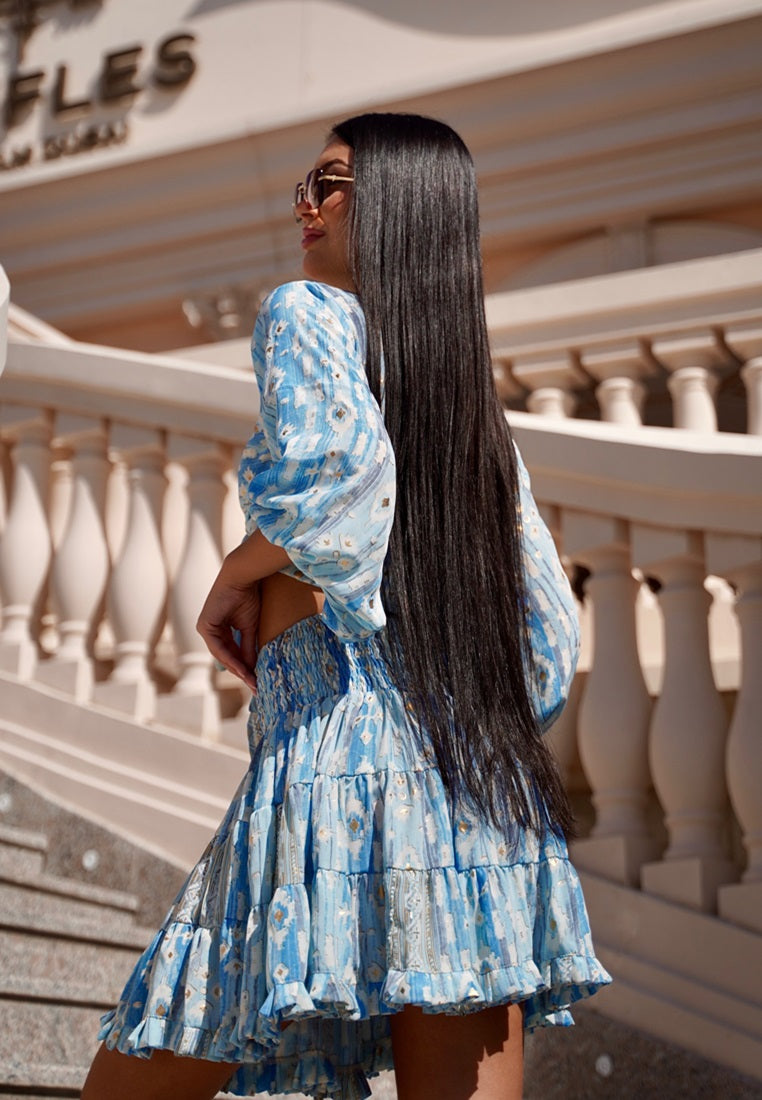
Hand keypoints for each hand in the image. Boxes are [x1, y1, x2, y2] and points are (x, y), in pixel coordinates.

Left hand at [196, 565, 260, 692]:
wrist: (241, 578)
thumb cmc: (247, 597)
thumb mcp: (249, 627)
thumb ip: (248, 647)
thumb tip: (252, 668)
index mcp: (220, 629)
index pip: (231, 653)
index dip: (244, 667)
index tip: (256, 680)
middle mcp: (210, 630)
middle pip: (226, 656)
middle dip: (241, 671)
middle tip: (254, 685)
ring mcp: (205, 628)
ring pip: (221, 655)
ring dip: (237, 669)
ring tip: (251, 680)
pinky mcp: (205, 626)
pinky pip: (218, 648)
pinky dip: (230, 659)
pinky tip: (242, 669)